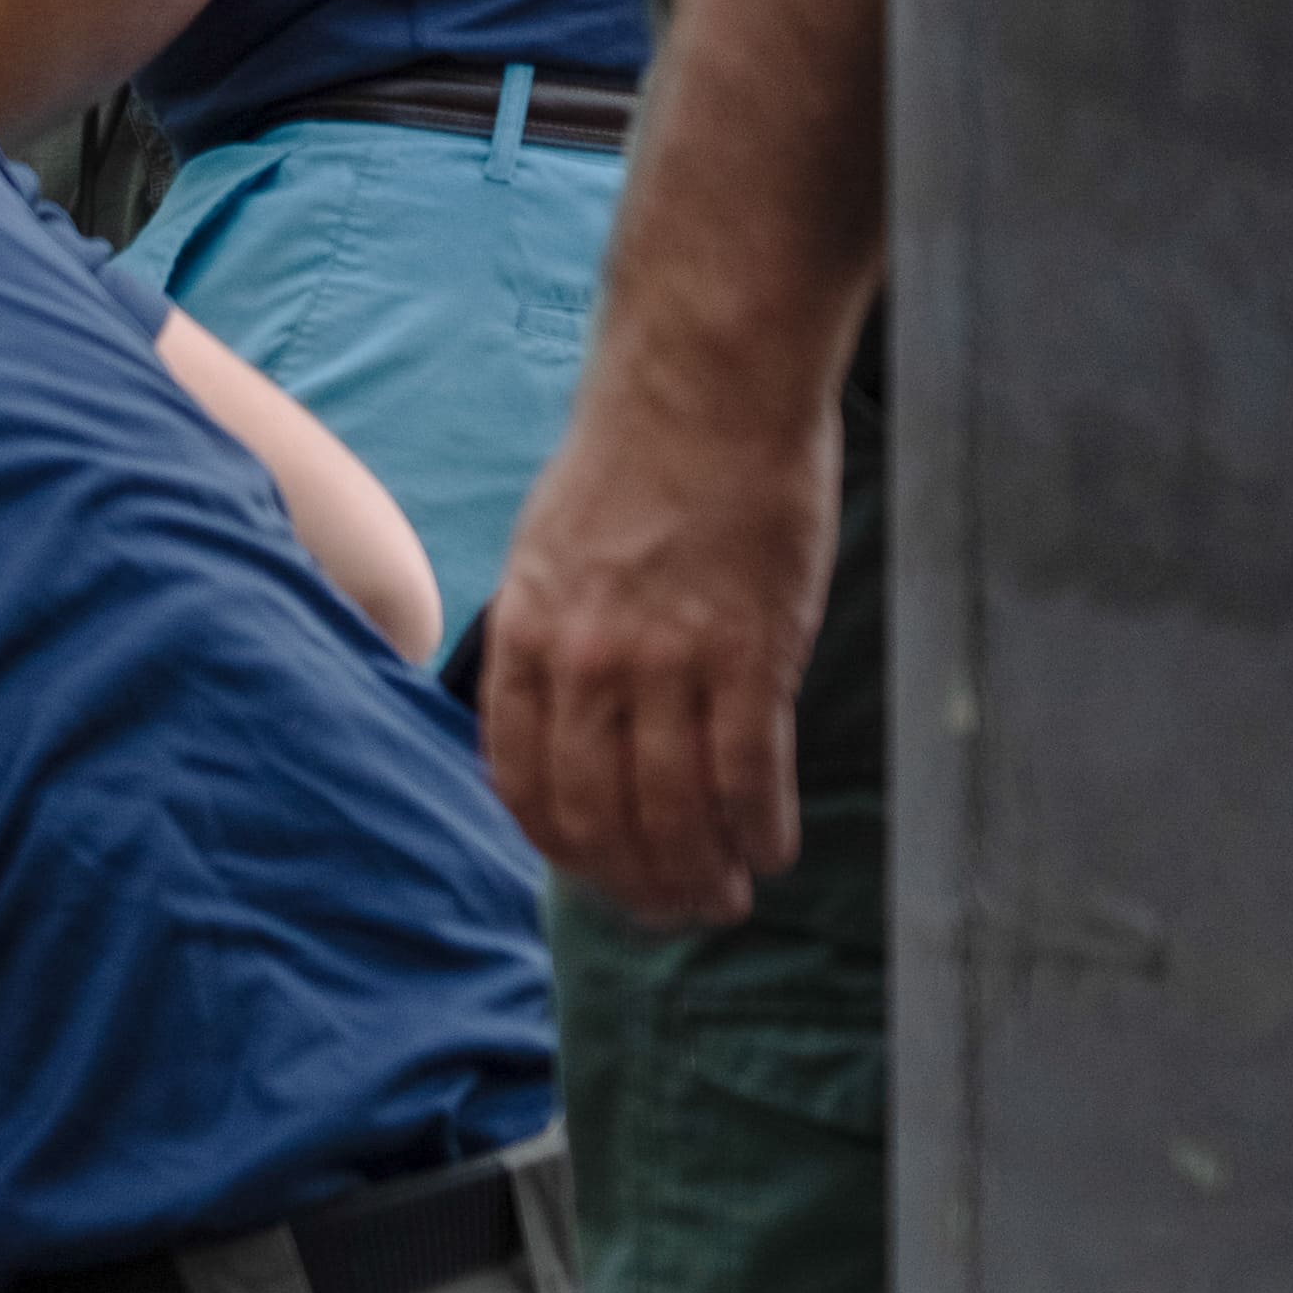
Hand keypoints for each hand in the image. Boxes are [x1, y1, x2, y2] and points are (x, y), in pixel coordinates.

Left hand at [479, 371, 840, 928]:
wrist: (705, 382)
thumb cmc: (633, 457)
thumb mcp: (546, 551)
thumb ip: (548, 638)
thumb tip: (559, 718)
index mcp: (525, 637)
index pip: (521, 782)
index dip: (559, 847)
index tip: (593, 874)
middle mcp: (583, 662)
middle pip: (598, 814)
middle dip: (634, 882)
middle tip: (672, 910)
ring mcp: (665, 660)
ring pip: (674, 809)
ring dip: (700, 871)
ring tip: (725, 898)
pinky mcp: (749, 649)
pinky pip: (748, 770)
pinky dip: (759, 825)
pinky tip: (771, 850)